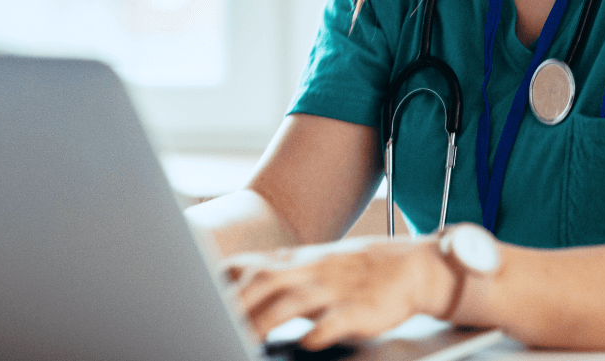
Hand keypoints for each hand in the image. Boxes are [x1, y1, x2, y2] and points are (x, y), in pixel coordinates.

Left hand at [225, 236, 458, 350]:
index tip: (194, 294)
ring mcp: (335, 289)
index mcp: (295, 262)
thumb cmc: (351, 272)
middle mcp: (310, 271)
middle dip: (235, 303)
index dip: (222, 279)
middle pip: (264, 282)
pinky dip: (322, 330)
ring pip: (294, 302)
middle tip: (210, 324)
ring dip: (266, 320)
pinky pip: (339, 318)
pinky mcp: (360, 309)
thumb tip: (225, 276)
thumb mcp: (309, 264)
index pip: (249, 265)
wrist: (409, 266)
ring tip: (245, 340)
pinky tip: (308, 342)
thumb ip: (271, 272)